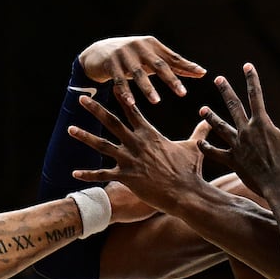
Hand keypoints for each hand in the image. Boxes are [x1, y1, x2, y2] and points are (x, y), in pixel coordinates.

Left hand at [66, 92, 220, 216]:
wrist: (186, 193)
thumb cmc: (190, 170)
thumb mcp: (194, 147)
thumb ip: (199, 131)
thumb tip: (209, 119)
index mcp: (150, 134)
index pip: (133, 110)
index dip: (122, 97)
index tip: (113, 85)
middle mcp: (137, 143)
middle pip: (112, 122)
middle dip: (95, 109)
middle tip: (81, 98)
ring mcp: (130, 160)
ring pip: (102, 145)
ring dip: (85, 137)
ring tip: (70, 128)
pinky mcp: (126, 177)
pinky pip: (103, 175)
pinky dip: (88, 175)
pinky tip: (73, 173)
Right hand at [78, 35, 205, 106]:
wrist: (98, 52)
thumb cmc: (132, 58)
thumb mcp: (151, 58)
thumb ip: (173, 64)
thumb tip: (200, 71)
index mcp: (153, 45)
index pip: (173, 57)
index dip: (187, 65)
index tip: (201, 74)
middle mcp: (140, 47)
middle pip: (158, 65)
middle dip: (171, 79)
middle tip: (182, 93)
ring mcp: (124, 55)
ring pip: (138, 74)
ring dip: (148, 88)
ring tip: (156, 101)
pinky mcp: (110, 64)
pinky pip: (119, 80)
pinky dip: (125, 92)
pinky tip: (131, 102)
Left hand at [197, 64, 279, 197]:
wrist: (279, 186)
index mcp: (262, 123)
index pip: (255, 95)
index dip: (251, 79)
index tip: (247, 66)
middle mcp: (246, 131)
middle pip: (233, 106)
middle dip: (226, 90)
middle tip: (217, 79)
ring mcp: (237, 146)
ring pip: (220, 127)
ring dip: (211, 117)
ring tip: (202, 109)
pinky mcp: (232, 160)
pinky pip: (216, 153)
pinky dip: (207, 148)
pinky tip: (200, 142)